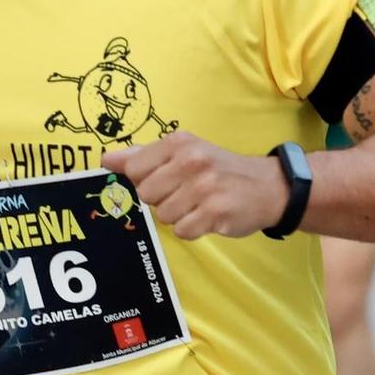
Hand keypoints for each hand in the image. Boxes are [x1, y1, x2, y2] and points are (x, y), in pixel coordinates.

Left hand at [101, 131, 288, 240]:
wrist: (267, 186)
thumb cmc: (218, 169)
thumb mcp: (184, 152)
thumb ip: (143, 156)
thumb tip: (106, 160)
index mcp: (179, 143)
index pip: (134, 168)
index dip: (144, 180)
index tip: (164, 179)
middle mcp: (191, 161)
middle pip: (146, 194)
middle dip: (161, 199)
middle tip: (185, 193)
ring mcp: (204, 187)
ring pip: (163, 215)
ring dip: (178, 215)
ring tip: (198, 204)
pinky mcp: (216, 212)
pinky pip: (182, 230)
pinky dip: (193, 229)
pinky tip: (208, 216)